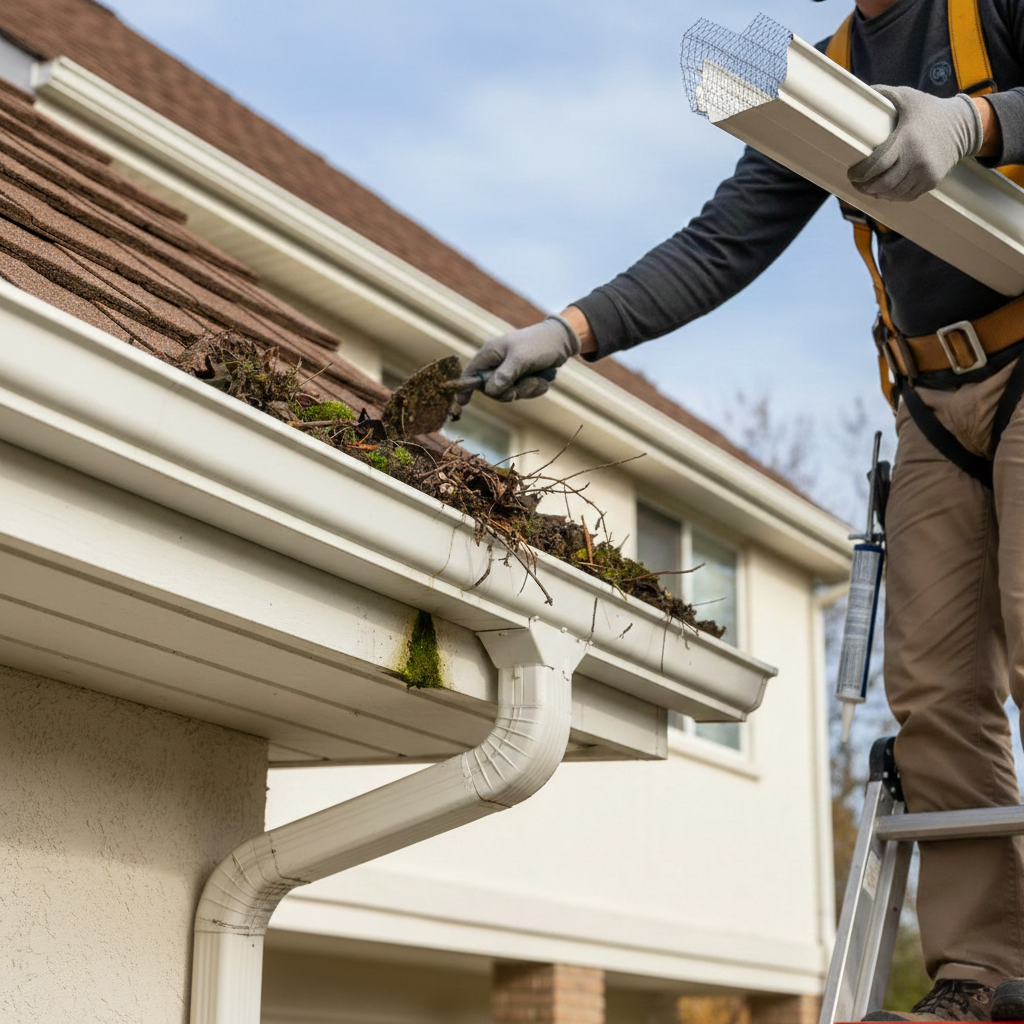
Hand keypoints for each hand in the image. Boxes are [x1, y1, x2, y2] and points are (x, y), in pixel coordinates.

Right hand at [457, 315, 581, 403]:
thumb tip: (490, 391)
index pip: (471, 372)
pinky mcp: (520, 376)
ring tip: (538, 379)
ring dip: (525, 390)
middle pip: (491, 389)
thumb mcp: (521, 358)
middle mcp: (497, 362)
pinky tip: (542, 380)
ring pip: (508, 392)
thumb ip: (504, 375)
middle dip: (508, 391)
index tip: (463, 402)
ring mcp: (509, 370)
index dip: (465, 387)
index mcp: (490, 352)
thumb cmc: (539, 344)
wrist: (562, 341)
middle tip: (521, 388)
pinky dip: (533, 389)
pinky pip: (521, 392)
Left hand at [848, 86, 982, 201]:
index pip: (876, 166)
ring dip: (878, 193)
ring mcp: (926, 173)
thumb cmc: (929, 110)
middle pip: (882, 184)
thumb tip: (859, 90)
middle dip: (865, 186)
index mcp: (907, 140)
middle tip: (857, 183)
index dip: (859, 174)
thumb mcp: (907, 97)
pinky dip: (893, 196)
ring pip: (893, 193)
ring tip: (869, 188)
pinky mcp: (932, 181)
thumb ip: (883, 94)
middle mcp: (917, 159)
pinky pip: (907, 196)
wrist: (962, 124)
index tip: (852, 174)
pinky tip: (885, 191)